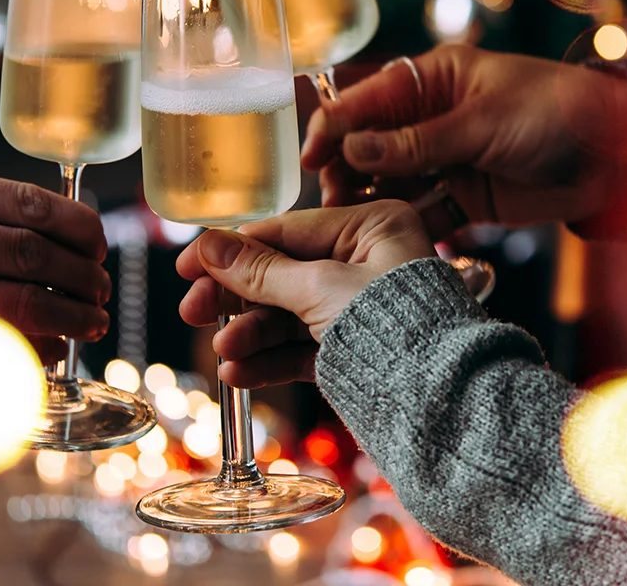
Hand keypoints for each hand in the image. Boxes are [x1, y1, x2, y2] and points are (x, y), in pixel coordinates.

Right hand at [177, 201, 435, 388]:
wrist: (439, 400)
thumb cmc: (395, 327)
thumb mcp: (319, 289)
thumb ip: (260, 270)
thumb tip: (209, 245)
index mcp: (374, 226)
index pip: (287, 230)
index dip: (233, 248)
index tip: (188, 265)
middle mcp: (370, 261)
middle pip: (283, 273)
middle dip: (238, 298)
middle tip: (193, 312)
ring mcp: (362, 307)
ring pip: (290, 315)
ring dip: (250, 334)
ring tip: (224, 353)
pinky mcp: (357, 350)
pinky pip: (303, 348)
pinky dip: (270, 359)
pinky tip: (239, 374)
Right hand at [301, 45, 626, 230]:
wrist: (618, 155)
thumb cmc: (557, 112)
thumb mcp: (483, 122)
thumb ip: (418, 141)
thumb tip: (353, 148)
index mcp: (434, 81)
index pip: (368, 101)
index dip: (334, 128)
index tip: (312, 159)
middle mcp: (433, 119)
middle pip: (370, 146)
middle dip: (346, 171)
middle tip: (331, 202)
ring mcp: (447, 160)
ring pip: (390, 182)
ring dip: (368, 202)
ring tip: (346, 227)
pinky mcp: (465, 198)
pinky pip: (422, 213)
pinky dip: (403, 226)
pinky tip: (382, 242)